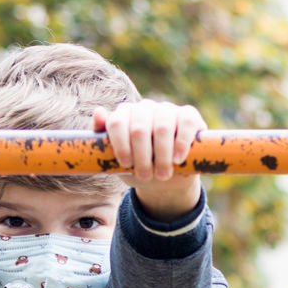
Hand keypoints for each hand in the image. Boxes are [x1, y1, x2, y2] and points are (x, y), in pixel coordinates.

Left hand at [93, 100, 205, 221]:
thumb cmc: (136, 166)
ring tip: (162, 174)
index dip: (121, 145)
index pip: (117, 122)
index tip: (126, 165)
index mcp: (124, 115)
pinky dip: (181, 143)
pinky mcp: (188, 115)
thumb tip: (99, 112)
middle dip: (142, 157)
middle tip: (145, 177)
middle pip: (139, 128)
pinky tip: (178, 159)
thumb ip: (101, 138)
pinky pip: (186, 122)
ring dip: (162, 155)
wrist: (164, 180)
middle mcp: (144, 108)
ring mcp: (167, 110)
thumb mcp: (114, 159)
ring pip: (162, 127)